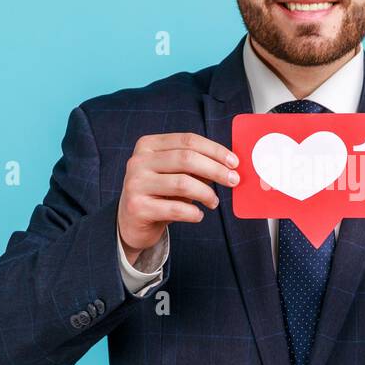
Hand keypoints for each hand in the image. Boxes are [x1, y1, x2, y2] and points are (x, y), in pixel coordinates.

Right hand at [118, 132, 238, 265]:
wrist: (131, 223)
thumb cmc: (159, 195)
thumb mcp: (174, 174)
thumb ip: (195, 166)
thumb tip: (229, 166)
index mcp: (148, 145)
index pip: (188, 140)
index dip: (215, 150)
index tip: (234, 162)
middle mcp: (139, 161)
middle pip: (187, 158)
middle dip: (216, 169)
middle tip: (233, 181)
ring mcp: (136, 184)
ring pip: (183, 183)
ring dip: (206, 193)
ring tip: (213, 202)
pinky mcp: (138, 207)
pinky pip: (176, 209)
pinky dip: (194, 213)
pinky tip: (198, 215)